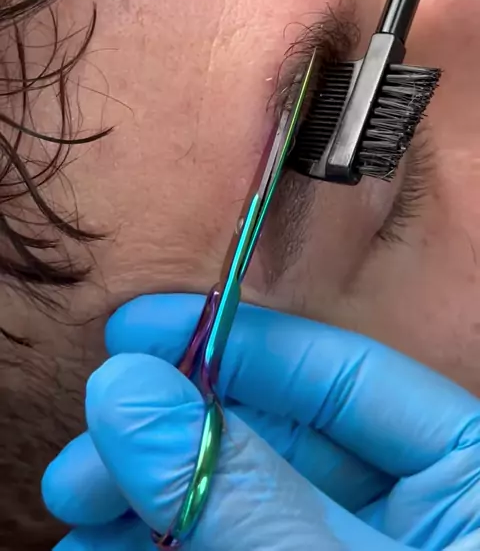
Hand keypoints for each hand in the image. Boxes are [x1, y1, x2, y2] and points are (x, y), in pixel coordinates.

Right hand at [43, 294, 479, 549]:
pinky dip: (168, 548)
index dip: (238, 346)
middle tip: (85, 456)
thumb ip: (247, 491)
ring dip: (152, 502)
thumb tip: (134, 396)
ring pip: (241, 498)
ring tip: (76, 510)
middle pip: (276, 437)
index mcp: (462, 471)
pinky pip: (232, 549)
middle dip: (173, 440)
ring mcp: (355, 547)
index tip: (141, 334)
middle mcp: (410, 503)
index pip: (340, 374)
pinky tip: (105, 548)